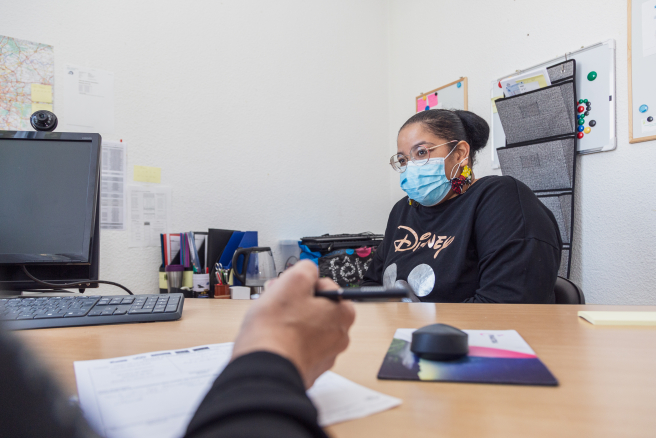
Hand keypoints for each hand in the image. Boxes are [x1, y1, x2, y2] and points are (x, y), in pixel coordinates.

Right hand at [231, 260, 355, 387]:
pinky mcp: (306, 369)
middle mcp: (339, 337)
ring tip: (270, 322)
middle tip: (276, 302)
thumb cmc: (278, 329)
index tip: (289, 287)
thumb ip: (306, 268)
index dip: (302, 284)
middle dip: (295, 302)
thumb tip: (309, 270)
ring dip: (289, 321)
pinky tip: (272, 340)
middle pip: (315, 308)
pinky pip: (297, 347)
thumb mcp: (294, 280)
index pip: (324, 286)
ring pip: (306, 328)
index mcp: (343, 314)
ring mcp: (323, 356)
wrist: (264, 370)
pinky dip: (285, 341)